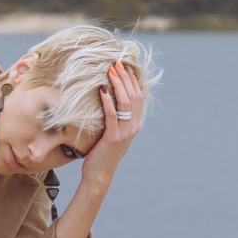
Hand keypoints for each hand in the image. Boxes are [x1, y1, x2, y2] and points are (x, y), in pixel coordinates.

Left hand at [80, 62, 143, 188]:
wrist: (99, 174)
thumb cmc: (102, 153)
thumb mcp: (113, 133)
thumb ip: (115, 119)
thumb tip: (108, 100)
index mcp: (134, 125)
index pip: (138, 97)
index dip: (132, 81)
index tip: (124, 66)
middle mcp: (132, 127)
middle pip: (134, 97)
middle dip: (126, 78)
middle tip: (116, 63)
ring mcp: (124, 133)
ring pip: (125, 103)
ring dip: (118, 85)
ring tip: (110, 71)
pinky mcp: (113, 138)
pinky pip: (112, 115)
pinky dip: (108, 101)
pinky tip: (102, 90)